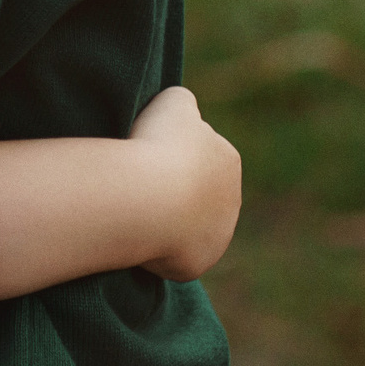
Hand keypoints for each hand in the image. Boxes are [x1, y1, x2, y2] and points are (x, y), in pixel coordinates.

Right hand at [128, 85, 241, 280]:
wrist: (149, 196)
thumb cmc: (157, 144)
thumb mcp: (173, 102)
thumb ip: (183, 104)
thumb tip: (183, 112)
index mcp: (227, 159)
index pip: (198, 156)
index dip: (169, 156)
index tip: (144, 156)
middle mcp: (230, 200)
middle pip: (195, 195)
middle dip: (172, 191)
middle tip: (137, 185)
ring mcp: (217, 236)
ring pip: (187, 227)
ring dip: (165, 221)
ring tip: (134, 210)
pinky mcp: (197, 263)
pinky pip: (173, 255)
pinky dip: (156, 248)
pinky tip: (136, 233)